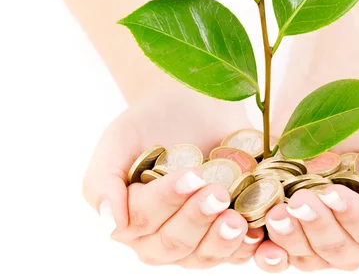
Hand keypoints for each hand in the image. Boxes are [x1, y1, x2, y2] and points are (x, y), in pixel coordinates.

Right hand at [82, 96, 264, 266]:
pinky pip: (233, 253)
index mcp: (128, 215)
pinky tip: (255, 233)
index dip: (166, 201)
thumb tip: (111, 223)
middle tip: (216, 191)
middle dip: (195, 219)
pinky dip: (244, 247)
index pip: (143, 220)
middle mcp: (158, 235)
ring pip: (202, 256)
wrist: (190, 102)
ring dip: (219, 240)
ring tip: (235, 218)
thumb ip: (103, 180)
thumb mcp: (119, 139)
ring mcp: (193, 237)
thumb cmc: (150, 121)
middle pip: (173, 243)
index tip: (190, 175)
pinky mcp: (222, 233)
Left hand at [260, 108, 358, 271]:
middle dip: (319, 227)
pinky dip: (269, 253)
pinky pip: (279, 253)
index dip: (354, 217)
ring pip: (309, 256)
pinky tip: (259, 242)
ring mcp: (317, 234)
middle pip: (340, 251)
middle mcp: (353, 235)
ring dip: (293, 239)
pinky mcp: (288, 226)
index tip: (333, 192)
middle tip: (300, 199)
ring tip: (278, 213)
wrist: (327, 104)